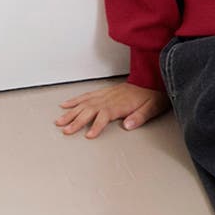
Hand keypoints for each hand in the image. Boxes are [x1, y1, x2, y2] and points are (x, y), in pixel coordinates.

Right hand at [55, 80, 169, 138]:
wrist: (154, 79)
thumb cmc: (154, 95)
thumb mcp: (153, 107)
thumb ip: (140, 116)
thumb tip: (128, 125)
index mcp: (122, 104)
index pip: (105, 115)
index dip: (96, 125)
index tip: (89, 135)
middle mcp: (111, 98)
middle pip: (90, 109)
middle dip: (77, 120)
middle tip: (65, 130)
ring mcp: (107, 94)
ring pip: (85, 102)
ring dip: (72, 111)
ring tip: (60, 120)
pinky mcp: (105, 91)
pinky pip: (88, 95)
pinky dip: (76, 100)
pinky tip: (67, 104)